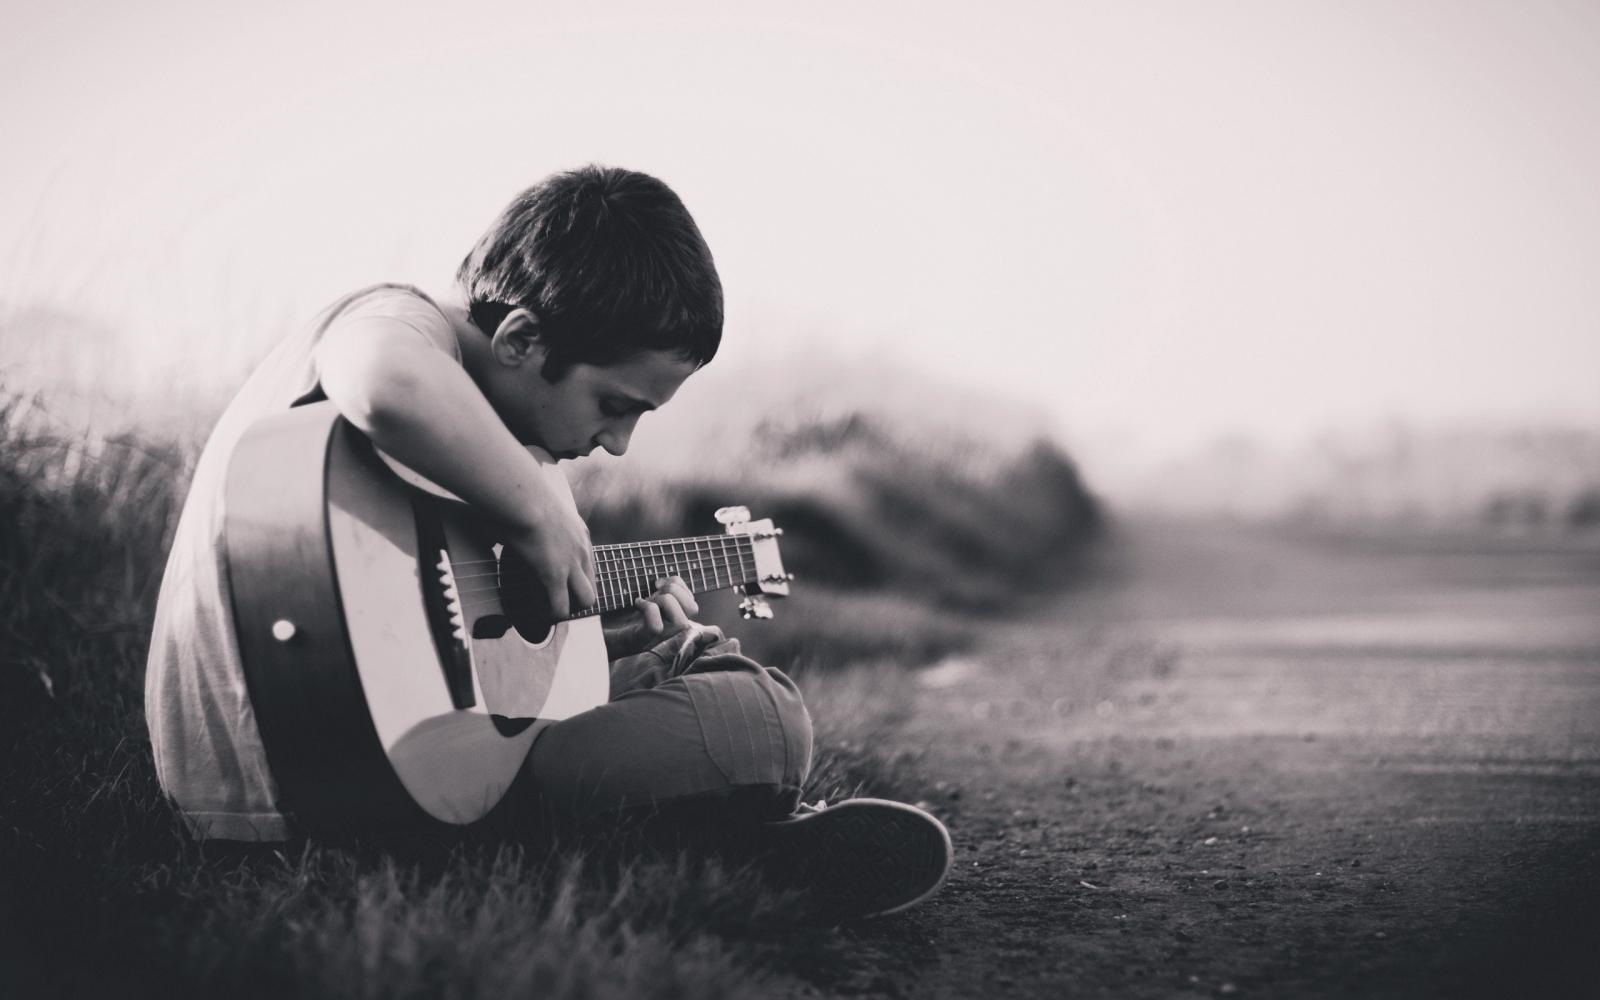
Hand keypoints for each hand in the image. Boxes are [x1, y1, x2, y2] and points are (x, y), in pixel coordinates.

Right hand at [502, 506, 596, 620]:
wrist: (522, 496)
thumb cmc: (518, 495)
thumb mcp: (531, 508)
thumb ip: (523, 518)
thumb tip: (493, 525)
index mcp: (578, 530)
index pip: (587, 561)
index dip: (573, 575)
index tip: (556, 580)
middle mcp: (581, 548)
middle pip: (592, 583)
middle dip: (576, 597)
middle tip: (553, 600)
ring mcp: (572, 563)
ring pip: (586, 600)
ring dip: (567, 608)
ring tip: (546, 610)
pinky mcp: (555, 575)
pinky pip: (559, 608)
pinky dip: (548, 615)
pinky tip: (534, 613)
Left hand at [603, 576, 698, 659]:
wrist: (596, 635)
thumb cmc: (616, 614)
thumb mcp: (641, 598)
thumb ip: (656, 590)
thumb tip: (661, 579)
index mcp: (672, 615)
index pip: (692, 600)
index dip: (678, 584)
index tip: (656, 583)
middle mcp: (670, 628)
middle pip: (693, 609)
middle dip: (674, 591)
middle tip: (654, 591)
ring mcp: (658, 636)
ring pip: (680, 620)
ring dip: (662, 601)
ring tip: (646, 600)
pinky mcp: (642, 640)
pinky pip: (656, 625)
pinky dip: (647, 609)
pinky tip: (637, 604)